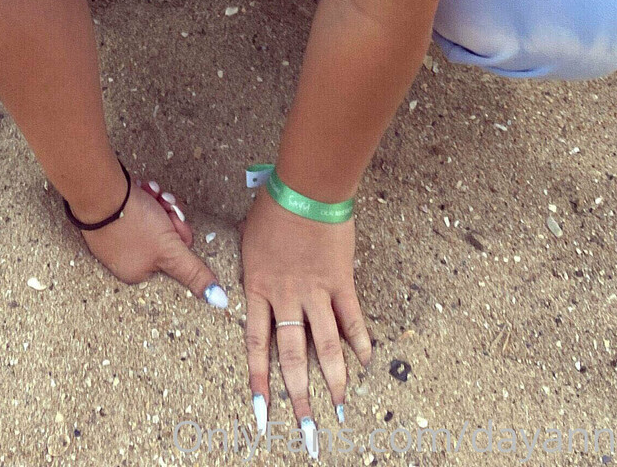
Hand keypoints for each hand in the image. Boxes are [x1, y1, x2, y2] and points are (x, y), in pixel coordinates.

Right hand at [79, 177, 226, 307]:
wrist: (99, 191)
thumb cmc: (133, 221)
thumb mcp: (170, 248)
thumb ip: (193, 273)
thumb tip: (219, 301)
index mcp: (139, 272)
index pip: (174, 253)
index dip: (177, 232)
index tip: (172, 220)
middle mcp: (126, 258)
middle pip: (164, 235)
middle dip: (166, 215)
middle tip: (161, 204)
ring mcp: (115, 237)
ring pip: (152, 218)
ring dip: (156, 203)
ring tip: (148, 194)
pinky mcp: (109, 217)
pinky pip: (135, 207)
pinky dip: (141, 197)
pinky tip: (140, 190)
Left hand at [240, 185, 371, 444]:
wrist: (305, 187)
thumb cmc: (273, 207)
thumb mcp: (250, 241)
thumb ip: (254, 271)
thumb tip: (252, 288)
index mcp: (258, 288)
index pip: (256, 346)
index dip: (259, 382)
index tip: (262, 415)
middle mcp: (286, 297)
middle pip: (293, 356)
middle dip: (299, 397)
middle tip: (307, 430)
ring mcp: (316, 291)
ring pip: (326, 345)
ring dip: (334, 380)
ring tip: (340, 408)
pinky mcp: (341, 280)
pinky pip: (351, 317)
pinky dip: (360, 341)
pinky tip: (366, 362)